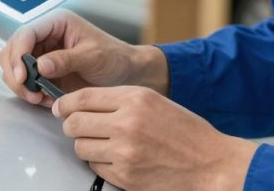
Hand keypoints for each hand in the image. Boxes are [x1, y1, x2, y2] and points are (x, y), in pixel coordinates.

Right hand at [0, 10, 166, 106]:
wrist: (127, 74)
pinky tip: (43, 99)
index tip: (23, 76)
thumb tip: (40, 66)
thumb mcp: (93, 57)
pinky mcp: (43, 72)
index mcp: (56, 23)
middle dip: (15, 72)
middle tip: (29, 92)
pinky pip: (25, 81)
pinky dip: (28, 92)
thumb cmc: (114, 57)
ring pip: (14, 66)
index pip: (26, 33)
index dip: (19, 54)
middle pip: (13, 50)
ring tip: (37, 98)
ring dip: (20, 84)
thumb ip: (66, 60)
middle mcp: (45, 36)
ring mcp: (42, 54)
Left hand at [54, 86, 257, 190]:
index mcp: (134, 99)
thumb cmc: (185, 132)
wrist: (211, 164)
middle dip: (72, 125)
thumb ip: (118, 100)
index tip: (62, 107)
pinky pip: (95, 167)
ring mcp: (124, 152)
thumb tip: (81, 103)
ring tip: (104, 144)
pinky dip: (100, 163)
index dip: (66, 103)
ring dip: (86, 146)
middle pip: (74, 123)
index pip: (82, 97)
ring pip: (80, 147)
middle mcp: (126, 123)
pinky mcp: (125, 176)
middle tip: (79, 127)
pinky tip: (116, 158)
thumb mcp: (154, 101)